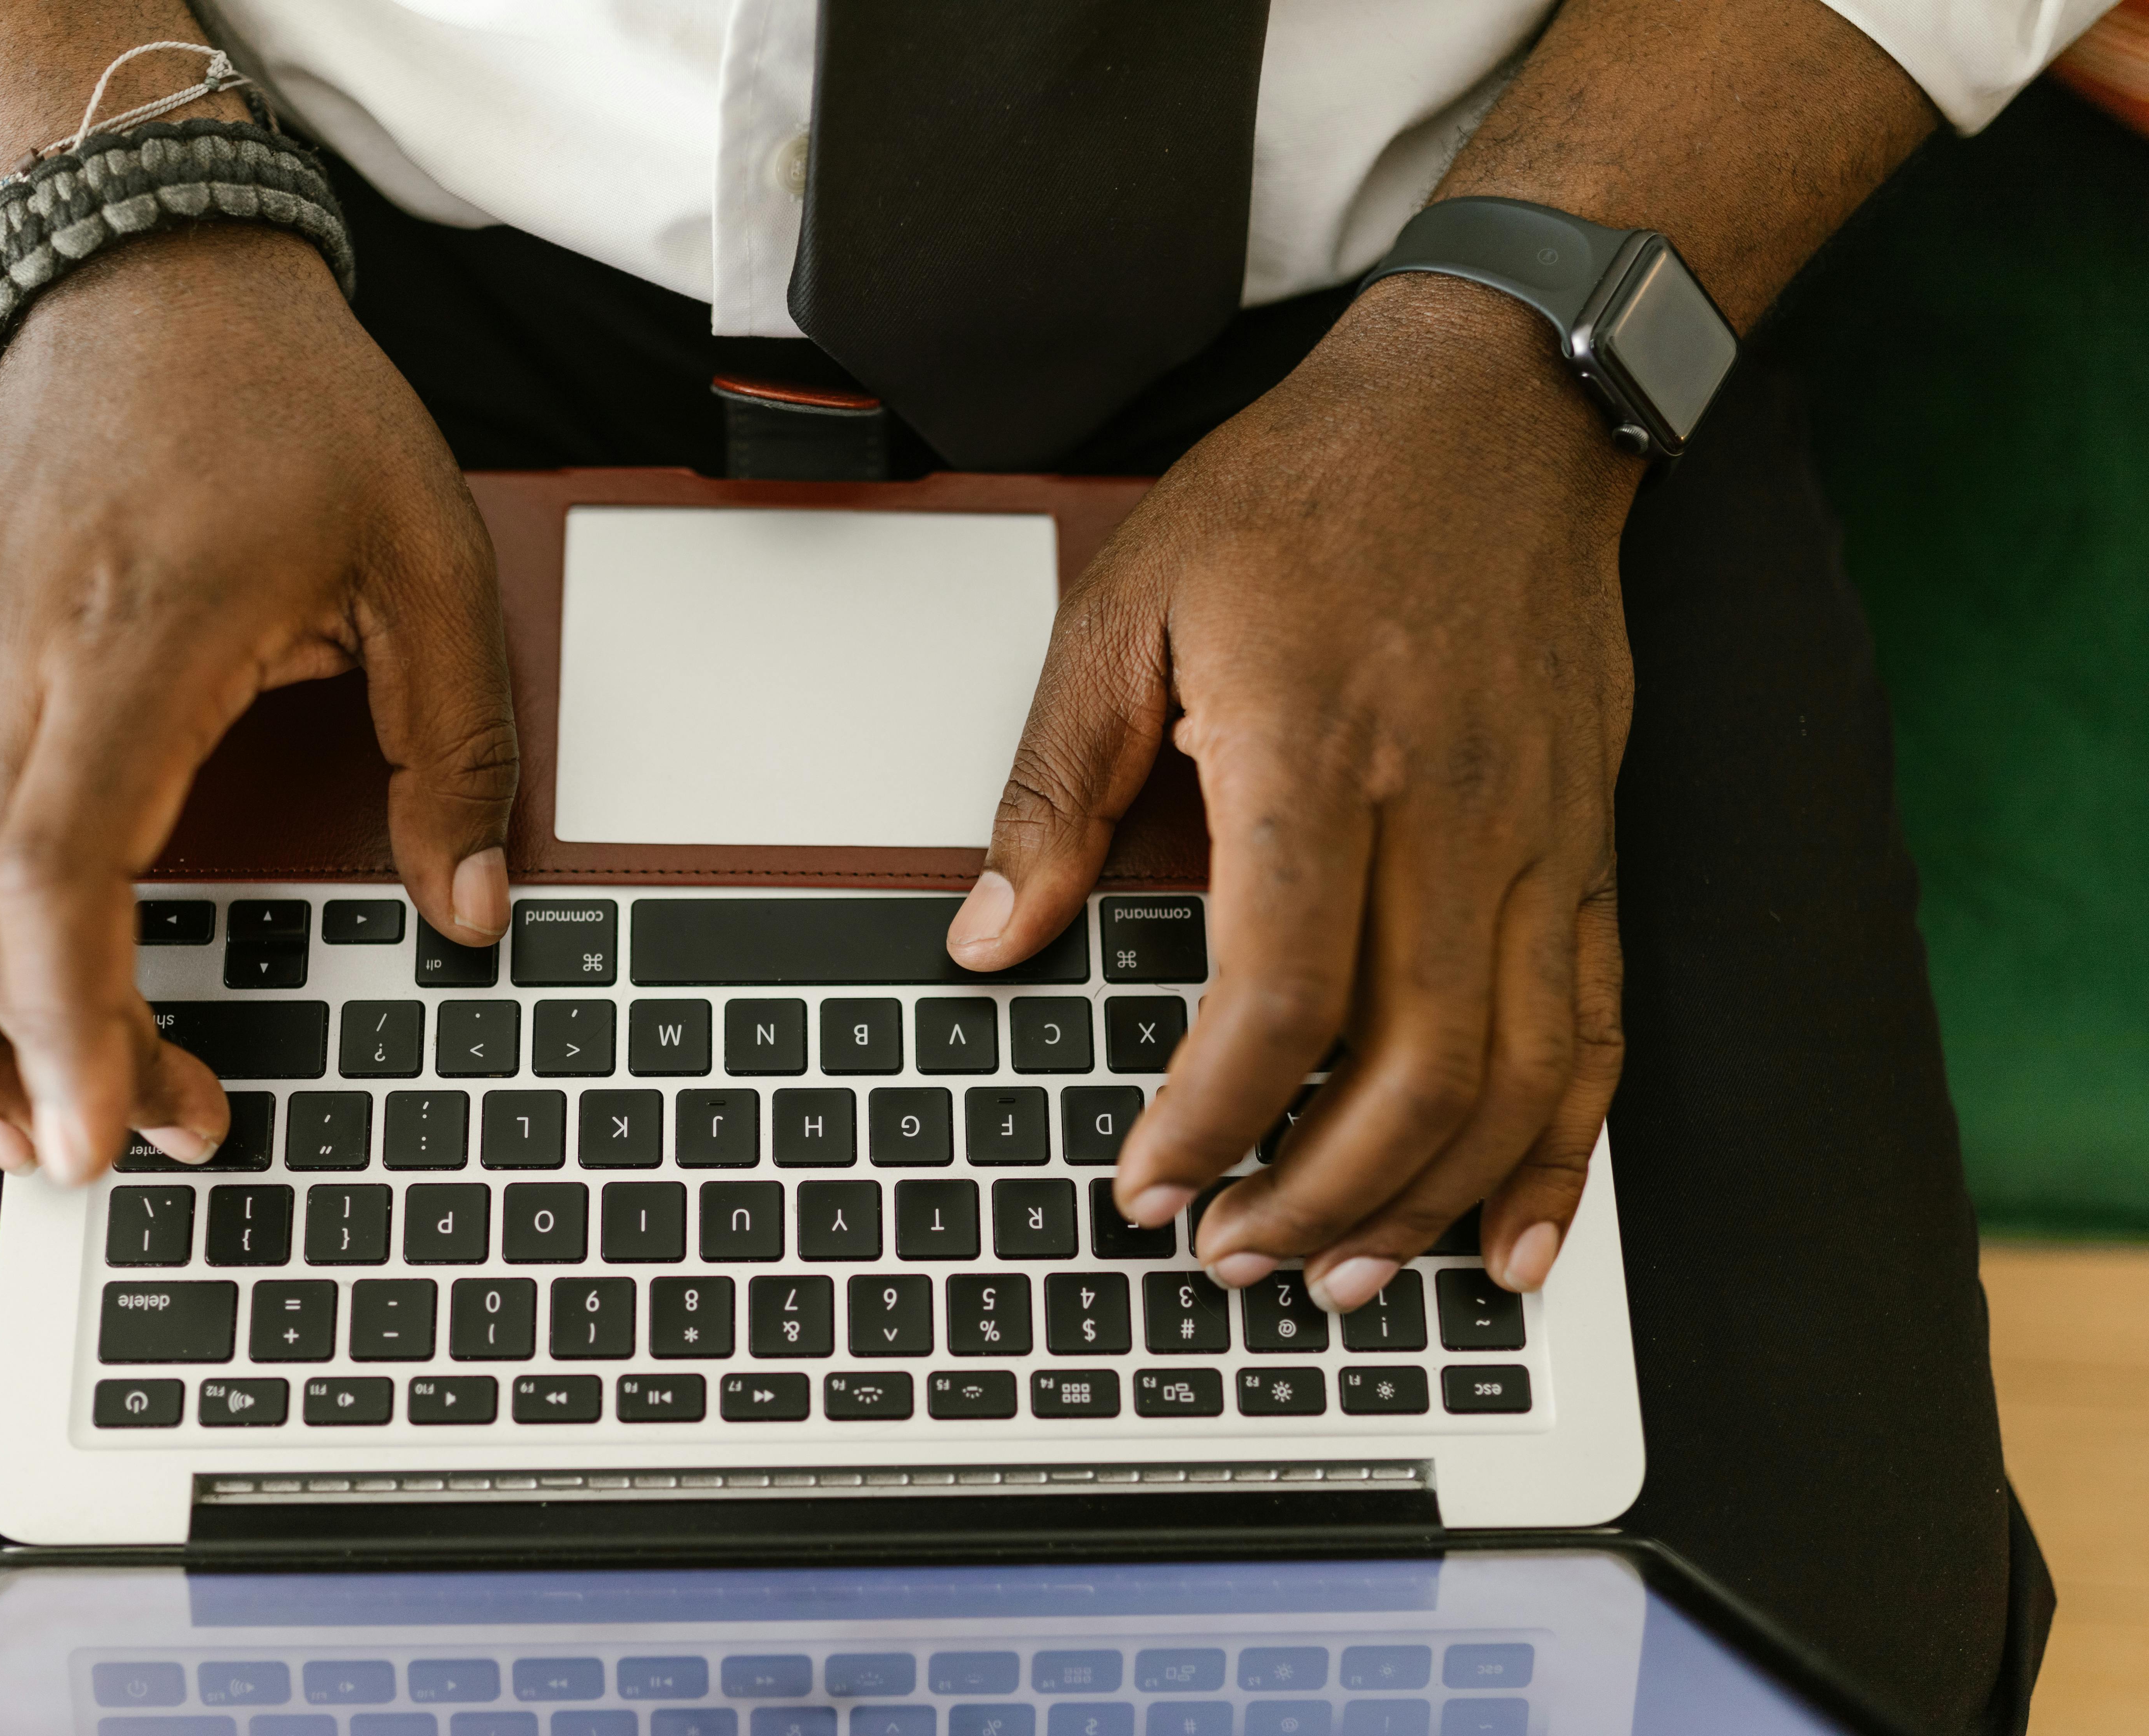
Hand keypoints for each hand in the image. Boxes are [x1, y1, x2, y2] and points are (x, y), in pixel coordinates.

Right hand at [0, 225, 516, 1183]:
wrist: (153, 283)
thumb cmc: (294, 414)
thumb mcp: (431, 560)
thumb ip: (455, 746)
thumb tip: (475, 909)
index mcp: (129, 643)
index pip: (58, 878)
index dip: (74, 1025)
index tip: (114, 1132)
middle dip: (29, 1062)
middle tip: (111, 1153)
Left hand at [949, 274, 1637, 1307]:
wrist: (1495, 405)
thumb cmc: (1308, 492)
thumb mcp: (1128, 606)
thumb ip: (1056, 788)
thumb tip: (993, 935)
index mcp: (1316, 757)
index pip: (1277, 998)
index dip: (1209, 1119)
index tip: (1148, 1181)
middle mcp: (1447, 816)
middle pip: (1404, 1071)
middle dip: (1311, 1198)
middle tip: (1228, 1255)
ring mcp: (1536, 839)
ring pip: (1508, 1078)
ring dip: (1424, 1202)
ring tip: (1345, 1276)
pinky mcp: (1586, 846)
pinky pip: (1593, 1029)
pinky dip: (1558, 1149)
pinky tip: (1511, 1233)